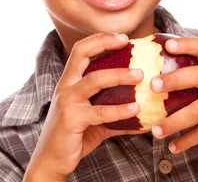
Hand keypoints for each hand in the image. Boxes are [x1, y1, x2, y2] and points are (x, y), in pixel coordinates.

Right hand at [25, 33, 145, 180]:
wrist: (51, 160)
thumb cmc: (74, 136)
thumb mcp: (95, 119)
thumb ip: (114, 110)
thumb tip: (145, 110)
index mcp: (69, 82)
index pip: (80, 50)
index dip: (100, 39)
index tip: (122, 37)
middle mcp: (65, 87)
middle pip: (82, 54)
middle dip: (105, 44)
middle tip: (128, 43)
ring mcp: (67, 102)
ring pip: (94, 80)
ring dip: (119, 75)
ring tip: (140, 75)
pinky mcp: (72, 119)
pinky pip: (100, 112)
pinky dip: (121, 111)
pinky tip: (137, 110)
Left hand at [150, 37, 197, 152]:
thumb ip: (194, 75)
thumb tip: (153, 74)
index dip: (185, 44)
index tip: (167, 45)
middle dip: (174, 79)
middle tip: (153, 85)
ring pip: (197, 111)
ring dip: (174, 122)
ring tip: (155, 130)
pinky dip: (187, 141)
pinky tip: (172, 147)